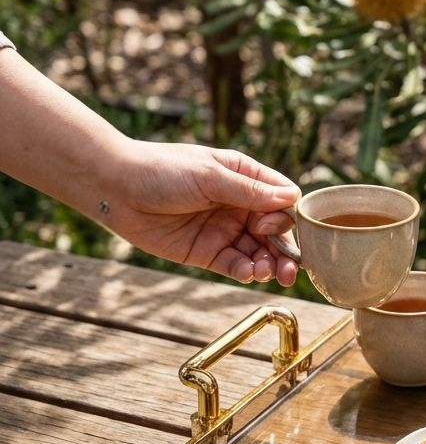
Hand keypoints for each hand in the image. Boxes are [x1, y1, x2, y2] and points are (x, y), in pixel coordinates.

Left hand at [108, 140, 300, 284]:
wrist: (116, 188)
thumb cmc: (162, 170)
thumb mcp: (210, 176)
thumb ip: (250, 191)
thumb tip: (292, 198)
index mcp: (245, 178)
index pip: (281, 201)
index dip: (284, 218)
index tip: (269, 226)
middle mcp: (239, 206)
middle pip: (275, 232)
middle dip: (285, 251)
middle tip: (290, 270)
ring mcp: (224, 230)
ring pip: (259, 253)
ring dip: (269, 265)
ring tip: (267, 273)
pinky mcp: (208, 252)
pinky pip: (236, 266)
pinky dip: (246, 271)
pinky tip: (248, 273)